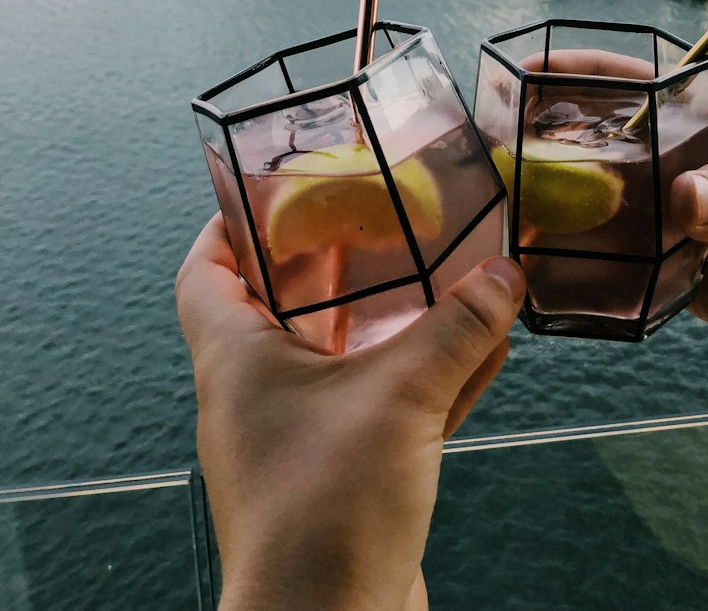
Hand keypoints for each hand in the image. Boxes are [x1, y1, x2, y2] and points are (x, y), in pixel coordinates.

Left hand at [176, 216, 524, 610]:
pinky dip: (422, 379)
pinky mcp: (342, 480)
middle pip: (282, 307)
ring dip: (389, 322)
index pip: (206, 273)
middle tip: (377, 222)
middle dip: (332, 264)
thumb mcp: (400, 398)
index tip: (267, 190)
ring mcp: (299, 440)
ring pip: (341, 359)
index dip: (230, 226)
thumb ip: (456, 330)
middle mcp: (257, 396)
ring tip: (438, 279)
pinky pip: (381, 409)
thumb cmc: (325, 516)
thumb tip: (502, 274)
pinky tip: (477, 355)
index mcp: (237, 361)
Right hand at [522, 49, 707, 353]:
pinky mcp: (650, 257)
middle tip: (489, 159)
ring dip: (547, 206)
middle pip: (586, 136)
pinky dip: (570, 260)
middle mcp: (663, 156)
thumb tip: (686, 200)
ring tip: (500, 218)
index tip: (517, 71)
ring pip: (586, 196)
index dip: (568, 69)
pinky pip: (600, 253)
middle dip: (537, 140)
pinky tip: (537, 272)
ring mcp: (653, 207)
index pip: (623, 77)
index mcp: (693, 118)